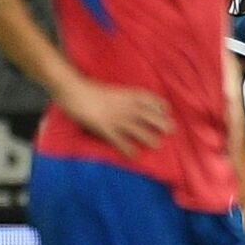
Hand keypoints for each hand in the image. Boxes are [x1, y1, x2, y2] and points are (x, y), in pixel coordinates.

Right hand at [54, 74, 171, 156]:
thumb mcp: (110, 90)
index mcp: (127, 94)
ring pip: (138, 129)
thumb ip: (120, 97)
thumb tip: (126, 102)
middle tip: (171, 130)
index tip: (166, 111)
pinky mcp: (105, 128)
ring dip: (148, 138)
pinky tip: (133, 156)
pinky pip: (119, 140)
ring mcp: (117, 118)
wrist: (74, 90)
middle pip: (149, 115)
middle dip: (161, 122)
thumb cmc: (89, 88)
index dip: (159, 105)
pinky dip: (127, 149)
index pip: (149, 99)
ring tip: (157, 145)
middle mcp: (126, 106)